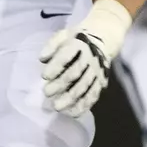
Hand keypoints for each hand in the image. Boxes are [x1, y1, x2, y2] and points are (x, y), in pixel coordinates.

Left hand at [39, 0, 131, 117]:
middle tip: (47, 93)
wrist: (104, 38)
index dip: (56, 66)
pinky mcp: (101, 80)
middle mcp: (90, 58)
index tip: (44, 76)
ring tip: (57, 107)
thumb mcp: (64, 34)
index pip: (67, 55)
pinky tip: (73, 112)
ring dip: (71, 98)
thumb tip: (42, 58)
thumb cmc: (77, 38)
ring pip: (84, 86)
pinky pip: (94, 94)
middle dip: (61, 84)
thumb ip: (52, 44)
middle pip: (75, 73)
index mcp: (79, 44)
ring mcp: (97, 70)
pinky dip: (84, 104)